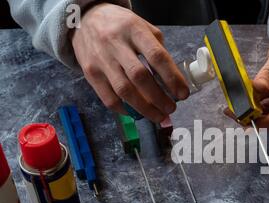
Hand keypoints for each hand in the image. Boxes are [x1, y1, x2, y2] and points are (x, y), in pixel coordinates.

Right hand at [71, 3, 189, 121]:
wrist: (84, 19)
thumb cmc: (121, 26)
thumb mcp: (142, 28)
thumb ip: (158, 50)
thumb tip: (174, 81)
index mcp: (134, 30)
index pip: (157, 56)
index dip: (172, 78)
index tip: (183, 94)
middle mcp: (115, 43)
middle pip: (140, 77)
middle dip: (159, 98)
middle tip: (171, 109)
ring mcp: (100, 59)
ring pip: (124, 91)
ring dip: (145, 108)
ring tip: (159, 116)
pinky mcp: (90, 73)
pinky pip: (108, 98)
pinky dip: (125, 109)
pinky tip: (137, 113)